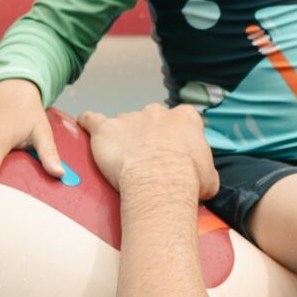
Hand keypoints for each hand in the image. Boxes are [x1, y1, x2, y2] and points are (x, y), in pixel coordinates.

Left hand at [76, 104, 219, 200]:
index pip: (180, 120)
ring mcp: (130, 117)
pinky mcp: (106, 128)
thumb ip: (204, 169)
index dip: (175, 138)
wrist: (161, 183)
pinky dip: (88, 123)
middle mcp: (158, 112)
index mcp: (185, 118)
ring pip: (123, 124)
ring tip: (120, 159)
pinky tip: (87, 127)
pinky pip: (91, 119)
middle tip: (147, 162)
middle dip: (148, 137)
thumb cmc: (188, 182)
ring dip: (122, 138)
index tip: (172, 154)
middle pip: (150, 120)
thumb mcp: (210, 178)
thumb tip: (203, 179)